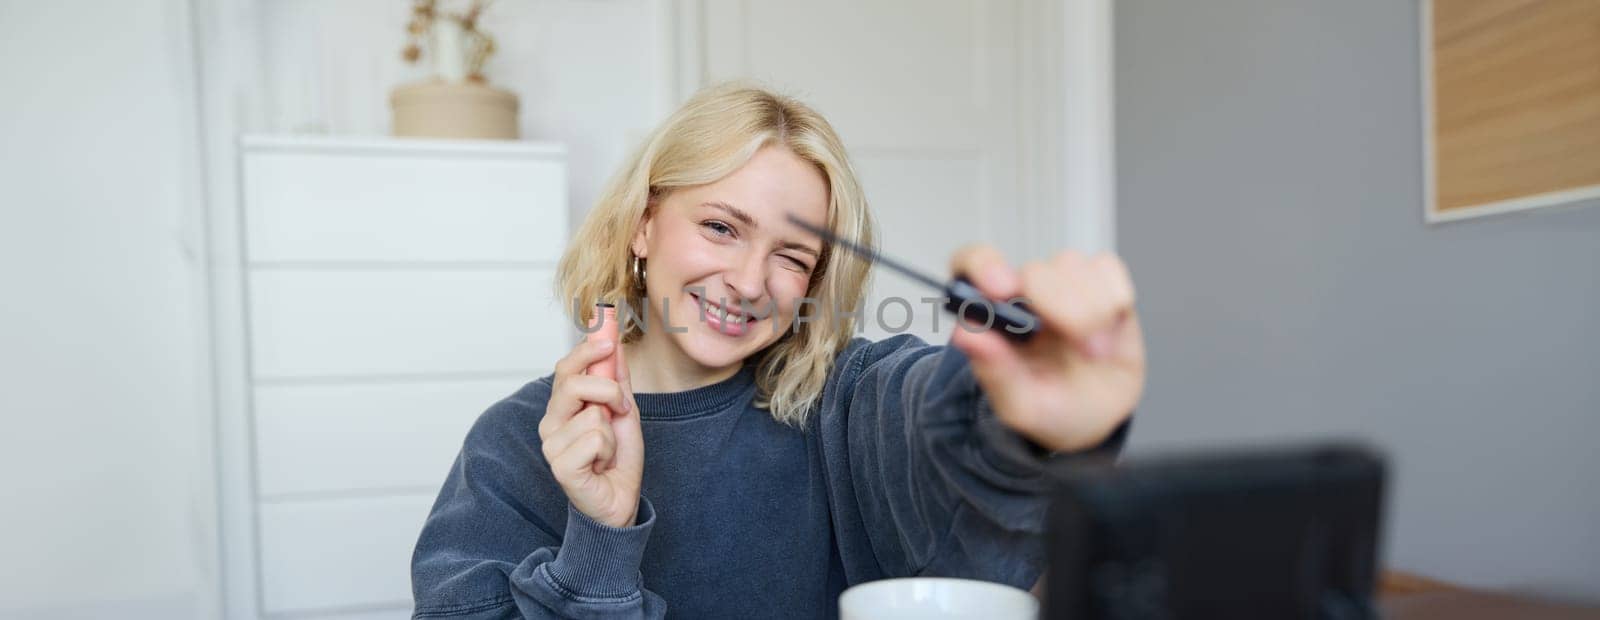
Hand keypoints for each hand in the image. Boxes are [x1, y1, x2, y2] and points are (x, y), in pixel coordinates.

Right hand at [539, 337, 644, 527]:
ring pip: (592, 414)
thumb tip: (613, 342)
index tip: (608, 339)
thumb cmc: (617, 459)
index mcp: (562, 407)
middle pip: (572, 383)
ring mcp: (551, 445)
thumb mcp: (623, 411)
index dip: (586, 350)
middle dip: (609, 389)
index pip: (566, 368)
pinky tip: (601, 464)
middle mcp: (550, 423)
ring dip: (612, 431)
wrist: (620, 502)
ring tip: (607, 450)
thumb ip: (616, 378)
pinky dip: (608, 450)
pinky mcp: (560, 466)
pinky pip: (595, 438)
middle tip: (622, 408)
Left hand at [948, 246, 1145, 452]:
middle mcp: (1023, 290)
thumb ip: (993, 370)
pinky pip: (1107, 267)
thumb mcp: (1020, 405)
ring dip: (1091, 312)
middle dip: (1059, 308)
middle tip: (1077, 348)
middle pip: (1035, 270)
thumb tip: (965, 334)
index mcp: (991, 314)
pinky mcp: (1100, 279)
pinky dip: (1113, 300)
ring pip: (1073, 266)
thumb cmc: (1049, 407)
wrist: (1096, 416)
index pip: (972, 263)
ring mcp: (1062, 281)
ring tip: (1092, 352)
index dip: (983, 266)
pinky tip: (1109, 330)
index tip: (1001, 291)